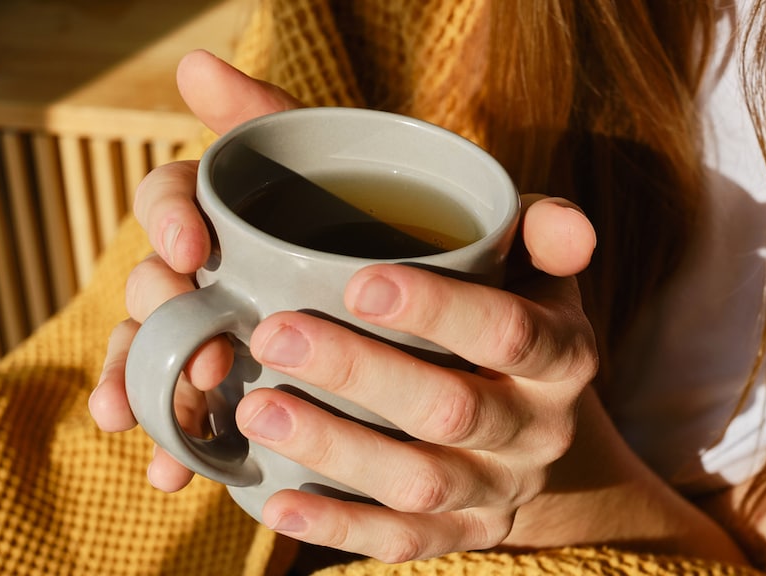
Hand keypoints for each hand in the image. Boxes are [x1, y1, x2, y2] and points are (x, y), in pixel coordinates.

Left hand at [89, 50, 600, 561]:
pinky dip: (338, 523)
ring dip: (334, 448)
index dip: (439, 311)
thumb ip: (368, 159)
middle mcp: (538, 422)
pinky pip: (403, 542)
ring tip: (251, 406)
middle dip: (362, 375)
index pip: (512, 329)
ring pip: (421, 483)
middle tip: (270, 335)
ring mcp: (500, 488)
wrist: (545, 426)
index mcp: (559, 345)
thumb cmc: (497, 307)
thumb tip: (207, 69)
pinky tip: (273, 499)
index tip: (356, 281)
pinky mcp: (461, 533)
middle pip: (454, 410)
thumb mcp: (489, 240)